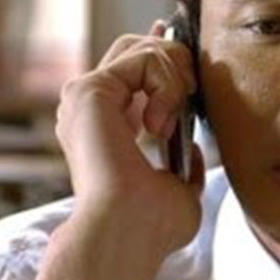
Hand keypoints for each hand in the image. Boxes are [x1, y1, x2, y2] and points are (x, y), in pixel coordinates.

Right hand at [57, 20, 204, 251]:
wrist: (127, 231)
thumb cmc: (150, 227)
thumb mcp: (179, 192)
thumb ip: (185, 168)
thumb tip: (193, 152)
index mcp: (103, 126)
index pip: (130, 68)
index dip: (162, 53)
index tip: (185, 50)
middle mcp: (88, 107)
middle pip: (136, 47)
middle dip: (176, 61)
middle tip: (188, 99)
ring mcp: (85, 96)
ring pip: (143, 48)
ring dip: (175, 78)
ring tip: (171, 123)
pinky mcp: (91, 89)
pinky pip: (146, 59)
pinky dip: (168, 85)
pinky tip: (159, 125)